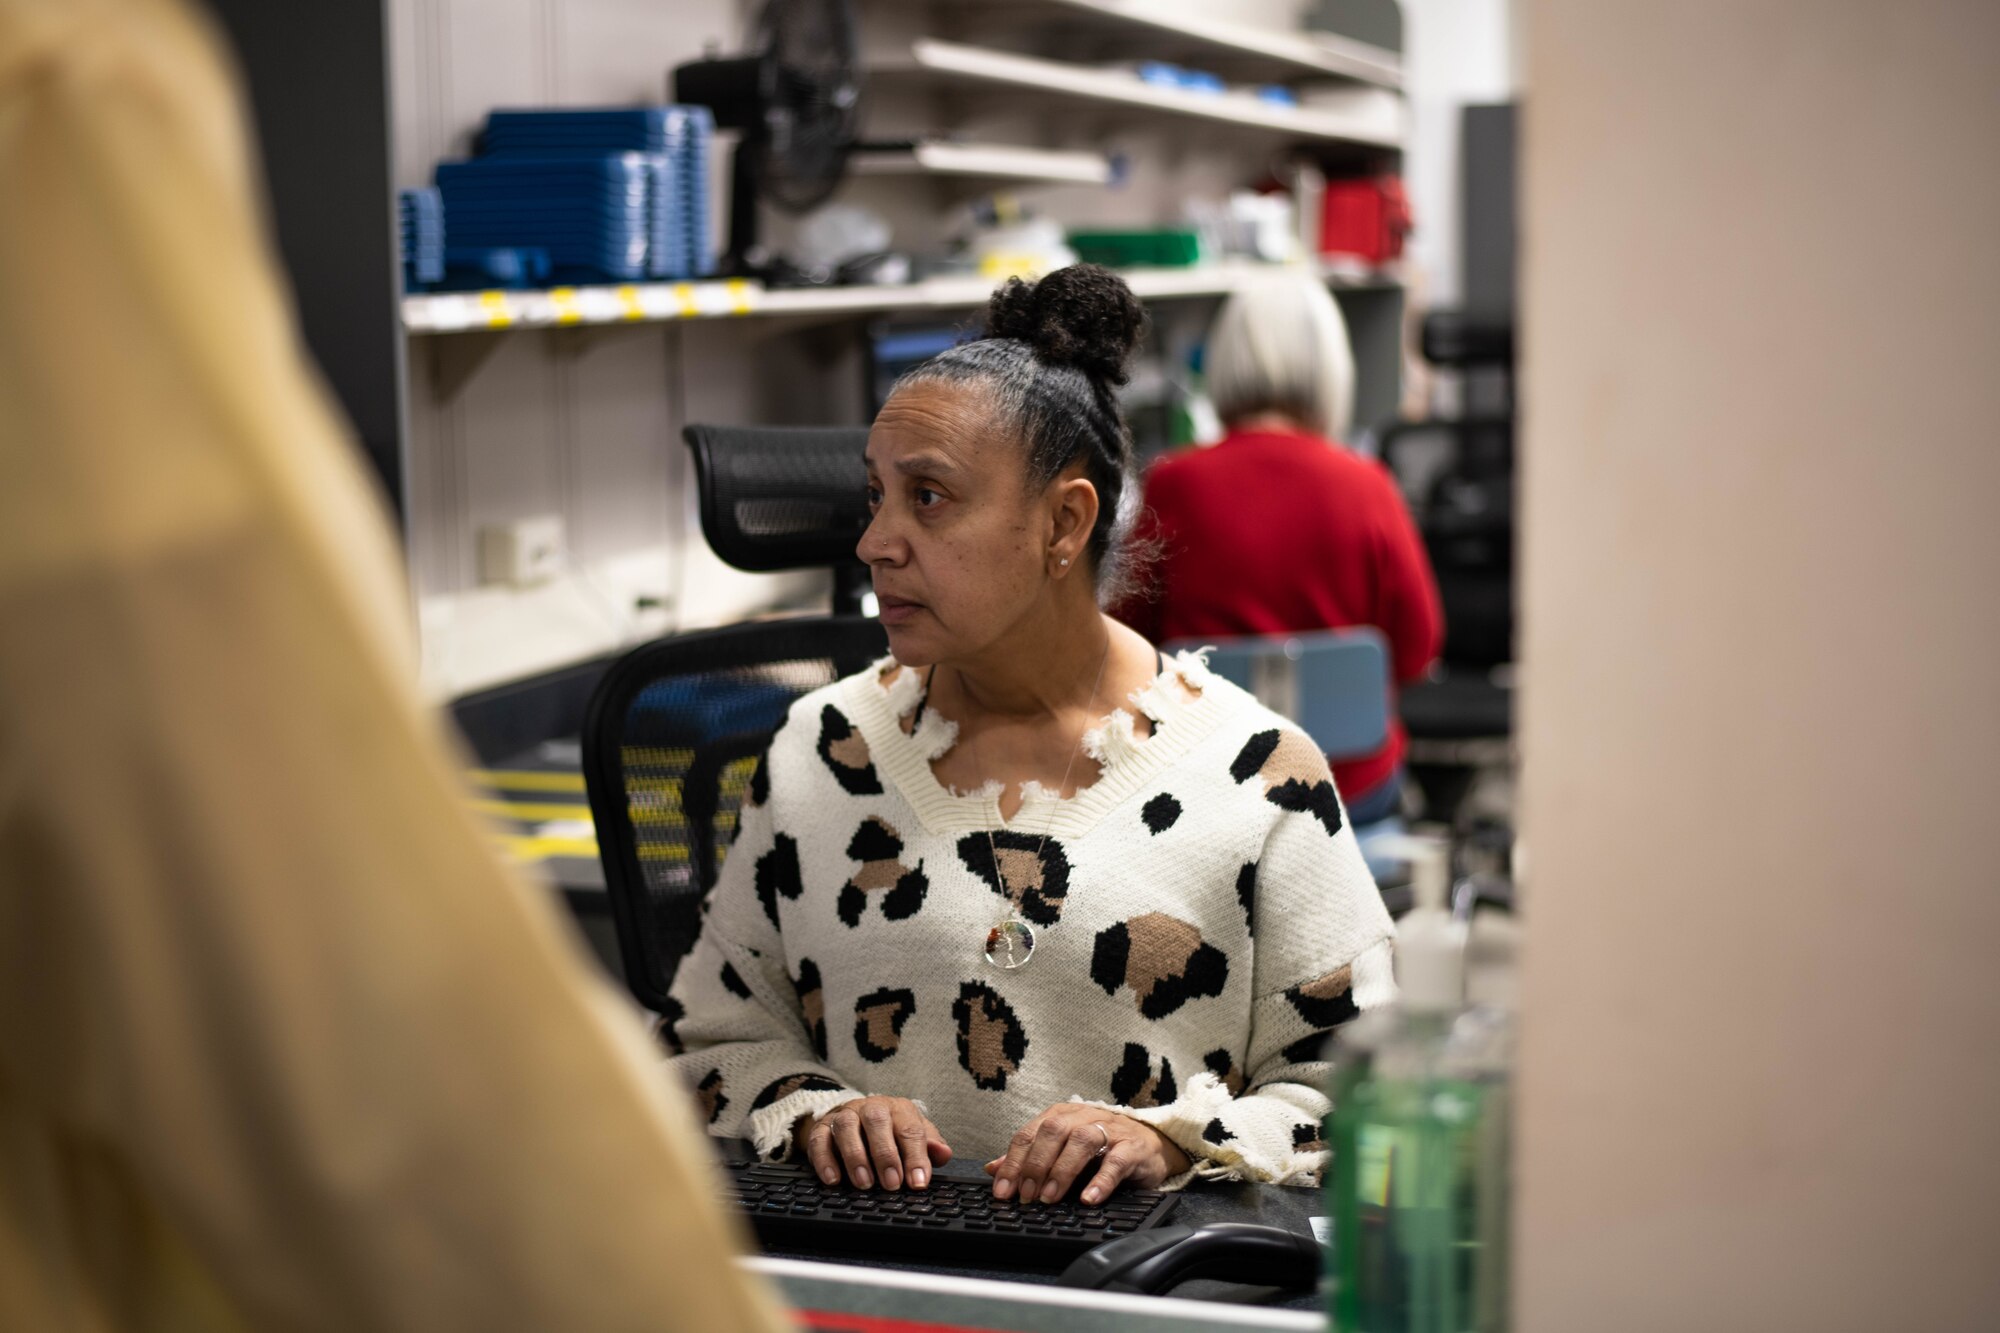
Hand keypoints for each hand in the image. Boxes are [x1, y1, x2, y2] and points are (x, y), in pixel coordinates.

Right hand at [799, 1096, 951, 1190]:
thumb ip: (930, 1145)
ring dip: (856, 1157)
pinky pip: (819, 1139)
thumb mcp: (913, 1136)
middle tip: (891, 1184)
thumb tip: (943, 1153)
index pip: (911, 1129)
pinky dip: (825, 1160)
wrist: (855, 1118)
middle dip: (885, 1155)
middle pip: (877, 1122)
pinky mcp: (822, 1127)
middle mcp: (871, 1108)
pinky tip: (834, 1179)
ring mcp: (845, 1115)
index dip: (916, 1157)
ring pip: (847, 1127)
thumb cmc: (891, 1132)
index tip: (918, 1182)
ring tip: (864, 1183)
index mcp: (899, 1109)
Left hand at [984, 1104, 1190, 1204]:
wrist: (1151, 1144)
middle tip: (1026, 1196)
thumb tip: (992, 1169)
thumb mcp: (1062, 1151)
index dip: (1013, 1162)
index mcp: (1060, 1116)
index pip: (1029, 1134)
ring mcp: (1109, 1130)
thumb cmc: (1101, 1148)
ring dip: (1062, 1171)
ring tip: (1050, 1198)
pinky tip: (1088, 1199)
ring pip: (1081, 1141)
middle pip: (1053, 1131)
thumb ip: (1028, 1159)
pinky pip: (1116, 1162)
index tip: (1002, 1190)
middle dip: (1035, 1165)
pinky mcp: (1133, 1148)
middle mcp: (1082, 1117)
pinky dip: (1100, 1181)